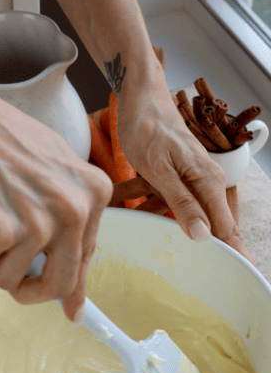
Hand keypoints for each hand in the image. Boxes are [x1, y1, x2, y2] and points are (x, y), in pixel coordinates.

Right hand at [0, 66, 112, 320]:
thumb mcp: (50, 171)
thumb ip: (65, 221)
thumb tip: (71, 291)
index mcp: (93, 192)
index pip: (85, 258)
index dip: (70, 288)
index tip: (71, 309)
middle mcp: (73, 208)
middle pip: (56, 283)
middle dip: (29, 289)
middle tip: (11, 280)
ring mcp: (38, 221)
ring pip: (9, 277)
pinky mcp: (0, 229)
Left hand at [116, 73, 251, 260]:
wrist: (139, 98)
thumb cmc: (148, 128)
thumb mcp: (159, 170)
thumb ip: (181, 203)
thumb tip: (204, 235)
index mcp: (208, 182)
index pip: (226, 227)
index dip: (233, 252)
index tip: (242, 274)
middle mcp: (204, 182)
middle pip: (208, 225)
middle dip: (202, 247)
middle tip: (203, 274)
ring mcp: (189, 179)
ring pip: (181, 213)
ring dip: (161, 220)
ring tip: (149, 221)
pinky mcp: (173, 176)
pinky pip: (164, 200)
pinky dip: (145, 204)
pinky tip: (130, 203)